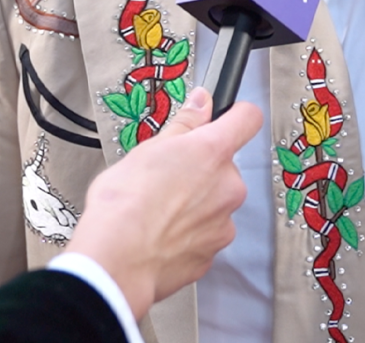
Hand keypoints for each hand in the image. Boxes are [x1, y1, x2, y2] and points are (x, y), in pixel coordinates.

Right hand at [65, 87, 262, 319]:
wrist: (116, 261)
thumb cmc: (124, 203)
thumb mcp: (148, 150)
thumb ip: (184, 125)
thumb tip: (203, 102)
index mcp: (214, 152)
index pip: (248, 119)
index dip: (236, 116)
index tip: (224, 119)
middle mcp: (229, 185)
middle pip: (226, 168)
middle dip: (202, 172)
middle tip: (167, 180)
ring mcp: (224, 221)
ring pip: (216, 203)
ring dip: (197, 205)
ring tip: (159, 213)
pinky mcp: (213, 251)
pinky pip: (206, 235)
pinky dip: (189, 235)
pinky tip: (161, 237)